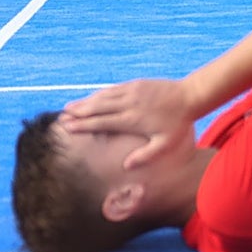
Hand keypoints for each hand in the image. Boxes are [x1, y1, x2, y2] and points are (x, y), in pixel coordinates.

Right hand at [60, 78, 196, 170]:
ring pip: (103, 96)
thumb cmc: (179, 123)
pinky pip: (114, 88)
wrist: (191, 96)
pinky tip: (92, 97)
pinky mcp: (137, 83)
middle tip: (60, 118)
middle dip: (78, 113)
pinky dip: (100, 93)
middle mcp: (129, 103)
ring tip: (69, 107)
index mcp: (132, 119)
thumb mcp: (165, 144)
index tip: (67, 128)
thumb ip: (145, 156)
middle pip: (97, 108)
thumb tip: (126, 167)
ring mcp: (132, 91)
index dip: (83, 125)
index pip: (101, 122)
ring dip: (85, 101)